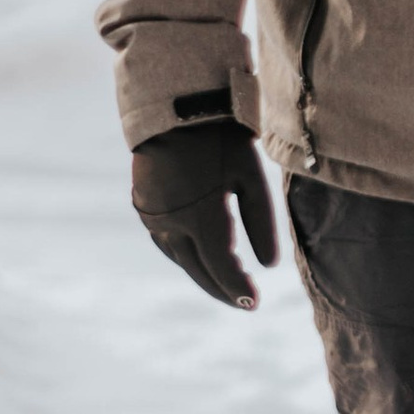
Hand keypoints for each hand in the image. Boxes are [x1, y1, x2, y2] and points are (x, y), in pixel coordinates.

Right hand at [131, 115, 277, 309]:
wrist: (174, 109)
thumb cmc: (222, 140)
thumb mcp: (252, 177)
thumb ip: (262, 223)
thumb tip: (269, 265)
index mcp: (201, 217)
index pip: (223, 267)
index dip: (238, 289)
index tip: (255, 304)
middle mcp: (172, 224)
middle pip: (199, 270)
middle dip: (223, 289)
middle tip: (246, 304)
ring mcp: (153, 217)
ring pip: (181, 259)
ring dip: (203, 275)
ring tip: (227, 286)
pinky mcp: (144, 208)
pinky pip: (166, 244)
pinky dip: (186, 256)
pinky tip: (200, 259)